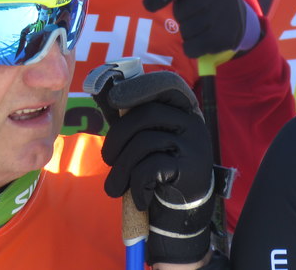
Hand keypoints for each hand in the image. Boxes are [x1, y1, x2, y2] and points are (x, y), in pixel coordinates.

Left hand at [99, 71, 213, 264]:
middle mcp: (192, 122)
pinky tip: (138, 197)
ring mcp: (194, 144)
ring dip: (120, 168)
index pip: (167, 84)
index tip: (113, 99)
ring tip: (115, 186)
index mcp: (183, 110)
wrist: (185, 210)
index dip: (138, 86)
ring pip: (144, 142)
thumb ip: (132, 117)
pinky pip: (151, 167)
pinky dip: (136, 184)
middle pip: (145, 114)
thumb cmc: (158, 169)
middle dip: (116, 137)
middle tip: (107, 160)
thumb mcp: (148, 138)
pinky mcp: (191, 169)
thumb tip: (101, 90)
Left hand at [143, 0, 257, 57]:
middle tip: (193, 12)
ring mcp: (227, 15)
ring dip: (186, 31)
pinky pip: (193, 48)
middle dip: (180, 14)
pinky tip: (200, 39)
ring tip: (199, 24)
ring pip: (186, 30)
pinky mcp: (227, 37)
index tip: (147, 5)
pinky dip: (190, 47)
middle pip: (181, 10)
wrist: (238, 14)